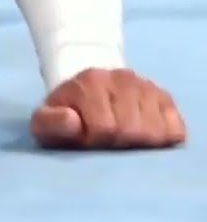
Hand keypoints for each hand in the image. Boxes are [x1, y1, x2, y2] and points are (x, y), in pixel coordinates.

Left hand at [30, 68, 185, 149]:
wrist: (85, 90)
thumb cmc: (66, 114)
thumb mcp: (45, 122)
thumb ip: (51, 124)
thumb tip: (73, 122)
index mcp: (90, 82)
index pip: (105, 128)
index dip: (95, 140)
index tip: (86, 137)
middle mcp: (123, 78)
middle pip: (133, 131)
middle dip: (118, 143)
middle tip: (105, 139)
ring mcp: (146, 87)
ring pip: (156, 131)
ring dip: (139, 143)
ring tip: (121, 136)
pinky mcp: (165, 98)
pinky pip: (175, 130)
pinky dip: (162, 138)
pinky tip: (143, 134)